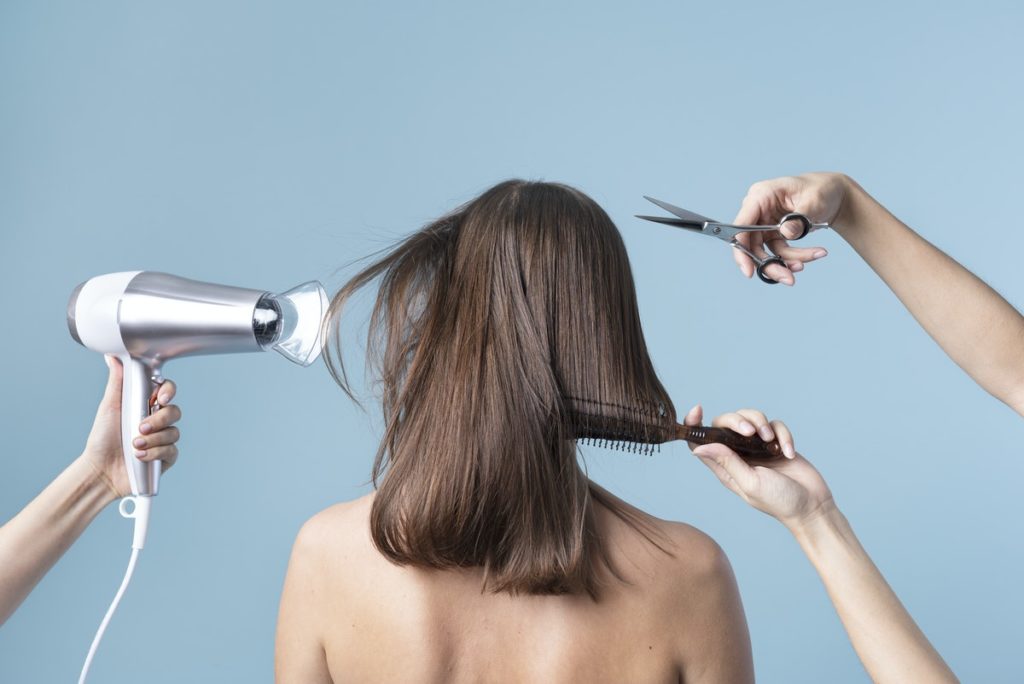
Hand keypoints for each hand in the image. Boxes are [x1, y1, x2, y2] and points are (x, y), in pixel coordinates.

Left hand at [81, 356, 182, 498]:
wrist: (101, 470)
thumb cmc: (102, 438)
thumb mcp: (109, 407)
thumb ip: (117, 382)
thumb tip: (112, 357)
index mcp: (146, 405)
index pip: (167, 391)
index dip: (169, 392)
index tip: (160, 398)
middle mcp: (157, 420)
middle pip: (175, 411)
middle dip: (159, 420)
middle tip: (140, 427)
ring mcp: (163, 439)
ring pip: (174, 432)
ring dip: (154, 439)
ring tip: (135, 445)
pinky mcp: (166, 457)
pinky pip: (172, 451)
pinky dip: (155, 453)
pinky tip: (140, 456)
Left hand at [684, 405, 832, 529]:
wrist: (812, 505)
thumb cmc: (779, 501)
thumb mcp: (749, 483)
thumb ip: (726, 462)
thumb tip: (698, 447)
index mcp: (724, 466)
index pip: (700, 441)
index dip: (694, 425)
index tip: (697, 410)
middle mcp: (738, 454)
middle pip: (725, 423)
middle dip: (736, 420)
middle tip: (749, 431)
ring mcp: (757, 447)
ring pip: (749, 417)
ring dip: (760, 423)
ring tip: (770, 440)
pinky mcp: (776, 442)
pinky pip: (775, 424)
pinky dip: (783, 434)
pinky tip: (788, 452)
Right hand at [731, 172, 850, 284]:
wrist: (833, 194)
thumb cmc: (821, 189)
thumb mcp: (814, 201)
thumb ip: (798, 218)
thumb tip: (786, 233)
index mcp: (761, 196)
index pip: (741, 226)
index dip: (741, 250)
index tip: (749, 272)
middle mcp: (758, 211)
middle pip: (751, 245)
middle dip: (770, 265)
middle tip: (789, 279)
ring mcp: (764, 224)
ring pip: (765, 253)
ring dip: (785, 263)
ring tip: (804, 265)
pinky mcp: (773, 234)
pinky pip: (778, 253)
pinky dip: (793, 258)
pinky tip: (812, 255)